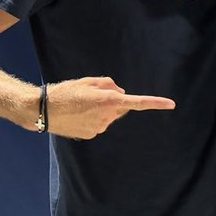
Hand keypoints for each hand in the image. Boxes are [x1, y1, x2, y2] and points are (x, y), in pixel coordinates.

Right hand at [45, 76, 174, 139]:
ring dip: (101, 110)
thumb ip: (108, 84)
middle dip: (114, 100)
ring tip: (80, 105)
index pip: (137, 102)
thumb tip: (121, 91)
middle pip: (121, 107)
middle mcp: (107, 116)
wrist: (43, 111)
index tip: (171, 104)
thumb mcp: (88, 81)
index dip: (156, 103)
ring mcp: (100, 127)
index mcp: (108, 101)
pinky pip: (99, 124)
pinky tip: (77, 115)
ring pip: (109, 116)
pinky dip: (93, 118)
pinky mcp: (92, 134)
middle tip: (93, 95)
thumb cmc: (65, 92)